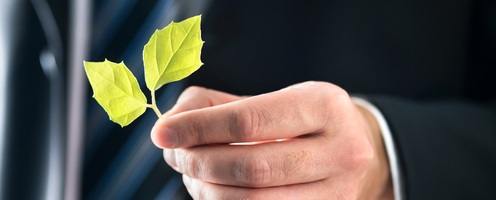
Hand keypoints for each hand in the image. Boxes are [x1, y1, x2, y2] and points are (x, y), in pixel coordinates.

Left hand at [151, 82, 393, 199]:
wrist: (349, 151)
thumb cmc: (293, 121)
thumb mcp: (262, 98)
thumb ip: (210, 105)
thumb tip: (170, 126)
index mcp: (324, 106)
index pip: (249, 120)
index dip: (198, 128)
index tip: (162, 132)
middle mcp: (343, 151)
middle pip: (251, 168)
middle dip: (199, 163)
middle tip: (173, 155)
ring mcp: (340, 193)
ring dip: (207, 190)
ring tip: (191, 174)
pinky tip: (212, 190)